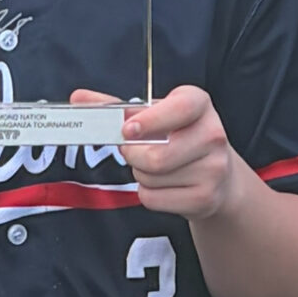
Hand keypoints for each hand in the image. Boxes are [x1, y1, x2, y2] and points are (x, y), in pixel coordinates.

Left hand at [87, 84, 235, 220]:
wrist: (219, 175)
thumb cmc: (178, 137)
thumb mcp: (155, 116)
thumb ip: (117, 109)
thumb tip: (78, 97)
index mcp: (199, 104)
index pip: (180, 109)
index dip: (151, 121)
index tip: (128, 130)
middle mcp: (213, 134)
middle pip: (156, 157)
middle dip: (134, 157)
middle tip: (136, 152)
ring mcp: (213, 169)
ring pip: (152, 178)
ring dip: (141, 175)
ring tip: (156, 167)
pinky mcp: (206, 198)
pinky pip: (154, 199)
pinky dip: (148, 194)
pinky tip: (165, 185)